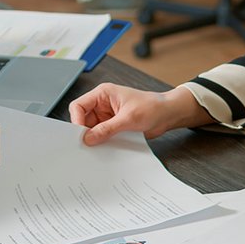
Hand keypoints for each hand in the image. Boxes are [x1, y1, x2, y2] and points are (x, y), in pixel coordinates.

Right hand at [68, 84, 213, 144]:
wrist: (167, 114)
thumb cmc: (152, 107)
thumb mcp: (128, 118)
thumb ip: (107, 129)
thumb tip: (89, 138)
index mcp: (103, 94)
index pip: (79, 106)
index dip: (76, 120)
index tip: (80, 135)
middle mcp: (102, 104)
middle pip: (83, 119)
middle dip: (85, 132)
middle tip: (86, 145)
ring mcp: (108, 116)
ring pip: (92, 129)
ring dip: (94, 138)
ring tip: (97, 148)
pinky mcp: (114, 126)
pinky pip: (102, 135)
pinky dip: (102, 142)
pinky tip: (105, 148)